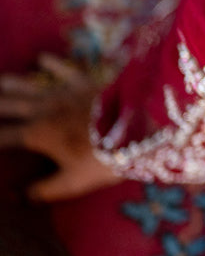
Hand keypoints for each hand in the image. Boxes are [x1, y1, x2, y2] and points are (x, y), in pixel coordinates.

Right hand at [0, 54, 120, 200]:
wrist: (139, 126)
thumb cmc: (103, 159)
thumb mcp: (72, 182)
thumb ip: (43, 190)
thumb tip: (18, 197)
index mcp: (37, 134)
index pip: (3, 136)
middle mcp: (44, 109)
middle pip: (10, 105)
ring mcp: (64, 92)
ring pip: (30, 85)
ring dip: (12, 84)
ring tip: (0, 81)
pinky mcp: (85, 82)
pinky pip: (64, 69)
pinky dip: (52, 63)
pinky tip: (42, 58)